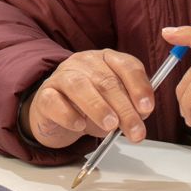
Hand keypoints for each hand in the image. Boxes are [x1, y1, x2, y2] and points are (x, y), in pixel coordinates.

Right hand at [24, 48, 155, 149]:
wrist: (56, 114)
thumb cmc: (91, 107)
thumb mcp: (116, 104)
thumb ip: (130, 107)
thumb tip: (141, 115)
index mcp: (106, 59)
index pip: (127, 65)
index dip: (139, 86)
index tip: (147, 108)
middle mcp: (84, 62)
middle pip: (106, 81)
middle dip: (125, 108)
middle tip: (135, 131)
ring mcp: (61, 76)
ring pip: (79, 86)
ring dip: (98, 107)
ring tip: (110, 125)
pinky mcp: (44, 95)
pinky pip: (55, 102)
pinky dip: (69, 115)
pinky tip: (79, 126)